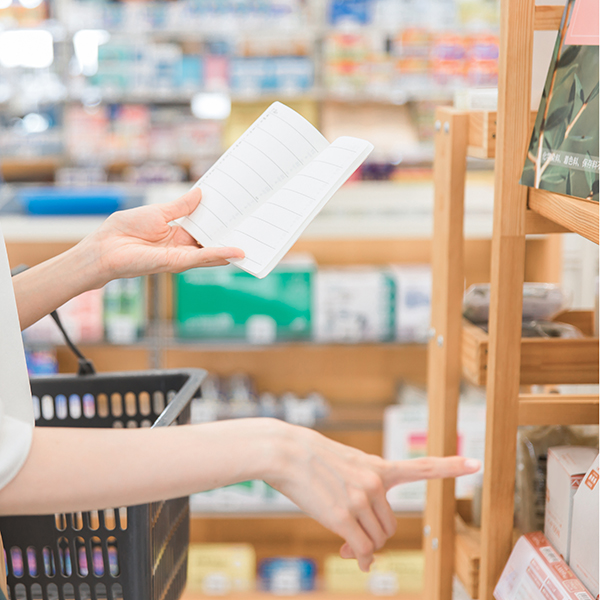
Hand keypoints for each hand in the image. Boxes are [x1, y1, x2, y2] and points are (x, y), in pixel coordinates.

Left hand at [82, 187, 243, 286]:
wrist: (104, 248)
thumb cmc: (124, 230)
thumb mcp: (157, 212)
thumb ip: (181, 207)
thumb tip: (200, 193)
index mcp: (177, 233)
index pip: (204, 227)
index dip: (220, 220)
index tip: (237, 211)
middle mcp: (182, 247)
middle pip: (212, 241)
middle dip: (231, 235)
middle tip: (253, 224)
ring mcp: (181, 256)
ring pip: (212, 252)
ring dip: (232, 248)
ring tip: (253, 241)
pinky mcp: (176, 262)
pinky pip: (202, 258)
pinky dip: (220, 254)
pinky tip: (236, 251)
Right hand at [266, 425, 479, 571]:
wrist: (285, 452)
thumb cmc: (312, 459)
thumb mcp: (345, 467)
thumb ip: (362, 499)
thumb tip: (364, 551)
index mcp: (378, 466)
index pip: (421, 466)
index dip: (451, 466)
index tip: (476, 463)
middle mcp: (375, 483)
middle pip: (390, 526)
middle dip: (376, 536)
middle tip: (356, 540)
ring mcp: (360, 499)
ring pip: (376, 539)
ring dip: (364, 546)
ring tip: (346, 542)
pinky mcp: (343, 517)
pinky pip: (362, 549)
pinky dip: (360, 557)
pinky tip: (351, 555)